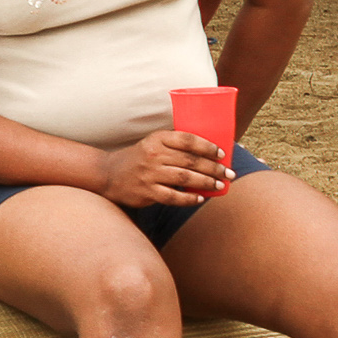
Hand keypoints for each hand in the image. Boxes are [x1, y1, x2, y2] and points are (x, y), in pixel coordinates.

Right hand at [97, 130, 232, 207]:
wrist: (109, 174)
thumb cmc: (138, 158)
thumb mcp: (153, 143)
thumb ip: (174, 145)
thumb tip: (209, 154)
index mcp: (157, 138)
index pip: (187, 139)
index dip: (207, 146)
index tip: (221, 154)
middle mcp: (153, 154)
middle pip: (190, 160)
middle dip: (214, 167)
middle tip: (229, 173)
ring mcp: (149, 174)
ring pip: (185, 178)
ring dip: (206, 182)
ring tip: (220, 185)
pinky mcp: (147, 191)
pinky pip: (173, 196)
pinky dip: (189, 198)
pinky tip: (200, 198)